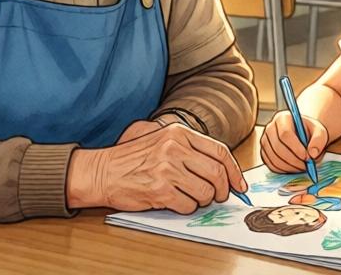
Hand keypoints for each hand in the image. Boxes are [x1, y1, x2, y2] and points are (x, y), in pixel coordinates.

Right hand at [67, 123, 246, 213]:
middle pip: (217, 173)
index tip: (238, 185)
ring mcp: (167, 168)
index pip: (220, 151)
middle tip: (219, 197)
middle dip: (222, 190)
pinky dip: (187, 208)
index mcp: (179, 133)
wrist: (102, 172)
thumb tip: (223, 171)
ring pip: (205, 192)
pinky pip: (188, 205)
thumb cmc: (133, 160)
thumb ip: (191, 150)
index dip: (234, 171)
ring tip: (192, 198)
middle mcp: (175, 148)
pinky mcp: (159, 189)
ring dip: (203, 201)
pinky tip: (175, 202)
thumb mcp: (163, 141)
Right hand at [260, 110, 328, 173]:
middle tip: (307, 166)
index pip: (285, 134)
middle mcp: (270, 128)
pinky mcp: (264, 153)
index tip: (307, 157)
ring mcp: (265, 141)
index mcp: (283, 118)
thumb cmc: (311, 132)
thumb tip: (312, 154)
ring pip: (274, 158)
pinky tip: (295, 168)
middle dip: (294, 160)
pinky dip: (284, 170)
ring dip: (290, 167)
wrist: (303, 136)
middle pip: (278, 147)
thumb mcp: (320, 132)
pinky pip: (271, 165)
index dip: (296, 148)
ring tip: (303, 167)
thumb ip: (319, 140)